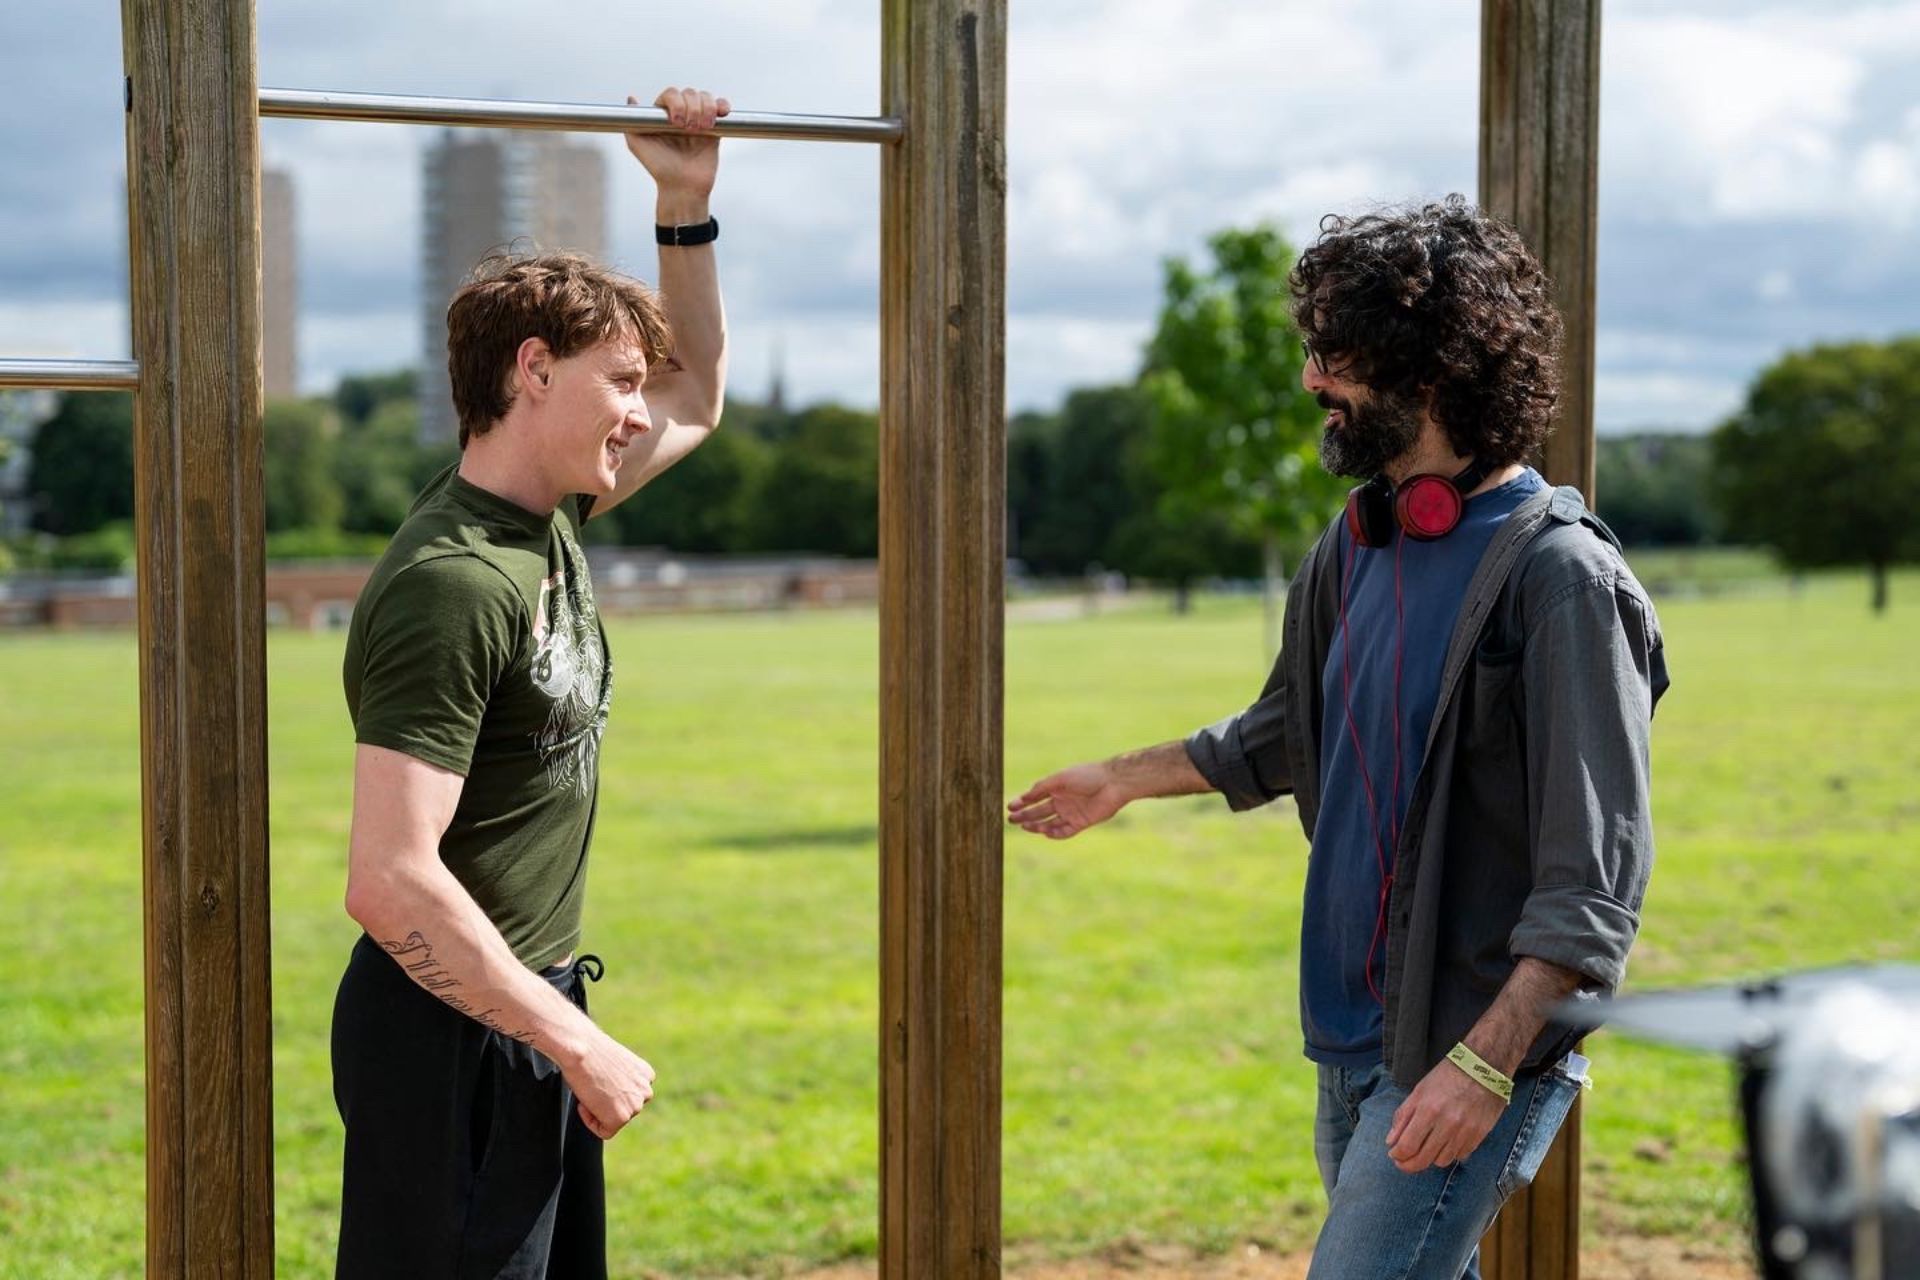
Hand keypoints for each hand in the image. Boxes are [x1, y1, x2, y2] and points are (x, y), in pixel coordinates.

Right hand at [562, 1030, 657, 1140]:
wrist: (582, 1049)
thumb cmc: (590, 1051)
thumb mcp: (615, 1064)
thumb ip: (621, 1080)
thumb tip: (612, 1091)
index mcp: (646, 1075)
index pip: (630, 1096)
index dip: (610, 1093)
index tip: (598, 1083)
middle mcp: (645, 1091)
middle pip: (623, 1109)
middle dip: (606, 1103)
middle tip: (591, 1088)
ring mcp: (635, 1105)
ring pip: (614, 1120)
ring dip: (599, 1111)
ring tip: (588, 1092)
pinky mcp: (621, 1117)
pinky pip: (605, 1132)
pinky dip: (591, 1122)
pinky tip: (585, 1103)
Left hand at [624, 86, 728, 195]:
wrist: (683, 187)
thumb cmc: (660, 169)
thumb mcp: (637, 145)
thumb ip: (630, 122)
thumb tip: (631, 99)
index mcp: (663, 116)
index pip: (671, 94)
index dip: (676, 103)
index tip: (676, 122)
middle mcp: (680, 115)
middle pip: (690, 93)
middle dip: (692, 108)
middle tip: (689, 130)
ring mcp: (697, 120)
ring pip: (705, 97)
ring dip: (706, 108)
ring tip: (703, 128)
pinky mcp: (713, 128)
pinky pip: (720, 107)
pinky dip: (722, 106)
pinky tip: (720, 114)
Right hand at [1007, 762, 1127, 838]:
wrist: (1113, 783)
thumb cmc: (1087, 775)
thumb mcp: (1060, 778)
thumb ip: (1042, 788)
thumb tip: (1024, 797)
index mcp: (1056, 787)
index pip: (1035, 797)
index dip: (1022, 802)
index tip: (1010, 807)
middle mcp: (1062, 801)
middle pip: (1039, 811)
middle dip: (1025, 816)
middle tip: (1011, 820)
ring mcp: (1071, 813)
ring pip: (1050, 823)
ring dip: (1037, 825)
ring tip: (1026, 827)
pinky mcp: (1081, 823)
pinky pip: (1065, 831)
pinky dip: (1055, 833)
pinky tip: (1045, 832)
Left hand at [1384, 1057, 1506, 1173]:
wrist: (1484, 1068)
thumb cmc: (1447, 1077)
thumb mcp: (1419, 1091)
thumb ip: (1403, 1117)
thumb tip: (1391, 1142)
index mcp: (1428, 1110)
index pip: (1408, 1145)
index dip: (1398, 1155)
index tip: (1394, 1155)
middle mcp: (1447, 1124)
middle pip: (1424, 1159)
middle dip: (1409, 1165)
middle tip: (1404, 1162)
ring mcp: (1465, 1132)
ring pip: (1442, 1161)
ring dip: (1430, 1159)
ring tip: (1426, 1149)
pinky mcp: (1479, 1136)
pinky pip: (1460, 1156)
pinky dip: (1450, 1154)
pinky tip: (1445, 1144)